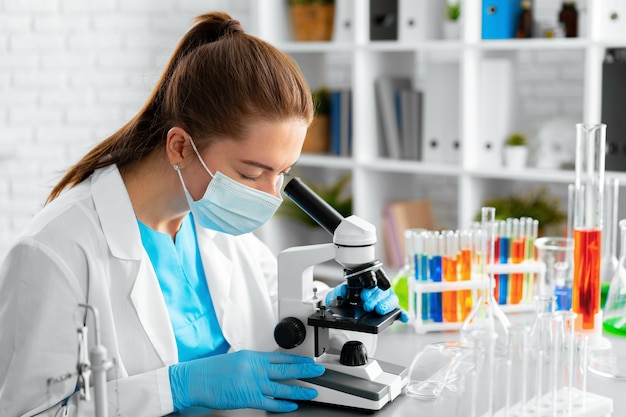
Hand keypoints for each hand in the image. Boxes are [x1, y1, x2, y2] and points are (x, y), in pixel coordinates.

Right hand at [169, 350, 324, 411]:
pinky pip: (270, 403)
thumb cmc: (210, 371)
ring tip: (313, 391)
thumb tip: (266, 367)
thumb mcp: (235, 360)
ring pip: (282, 387)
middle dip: (305, 371)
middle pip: (286, 369)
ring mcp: (252, 383)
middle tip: (318, 371)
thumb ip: (252, 363)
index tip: (308, 361)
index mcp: (252, 356)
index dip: (297, 359)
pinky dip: (283, 405)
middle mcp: (255, 368)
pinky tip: (293, 406)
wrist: (195, 380)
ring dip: (300, 390)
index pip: (280, 357)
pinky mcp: (248, 398)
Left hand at [326, 284, 408, 322]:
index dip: (371, 289)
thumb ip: (340, 291)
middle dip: (376, 298)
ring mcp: (382, 302)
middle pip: (383, 292)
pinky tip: (404, 317)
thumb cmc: (345, 298)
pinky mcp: (386, 313)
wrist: (342, 307)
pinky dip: (402, 314)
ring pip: (391, 301)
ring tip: (380, 310)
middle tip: (367, 305)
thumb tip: (343, 289)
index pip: (375, 283)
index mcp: (368, 285)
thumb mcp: (340, 293)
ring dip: (386, 305)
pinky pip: (397, 312)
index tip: (364, 294)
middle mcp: (377, 292)